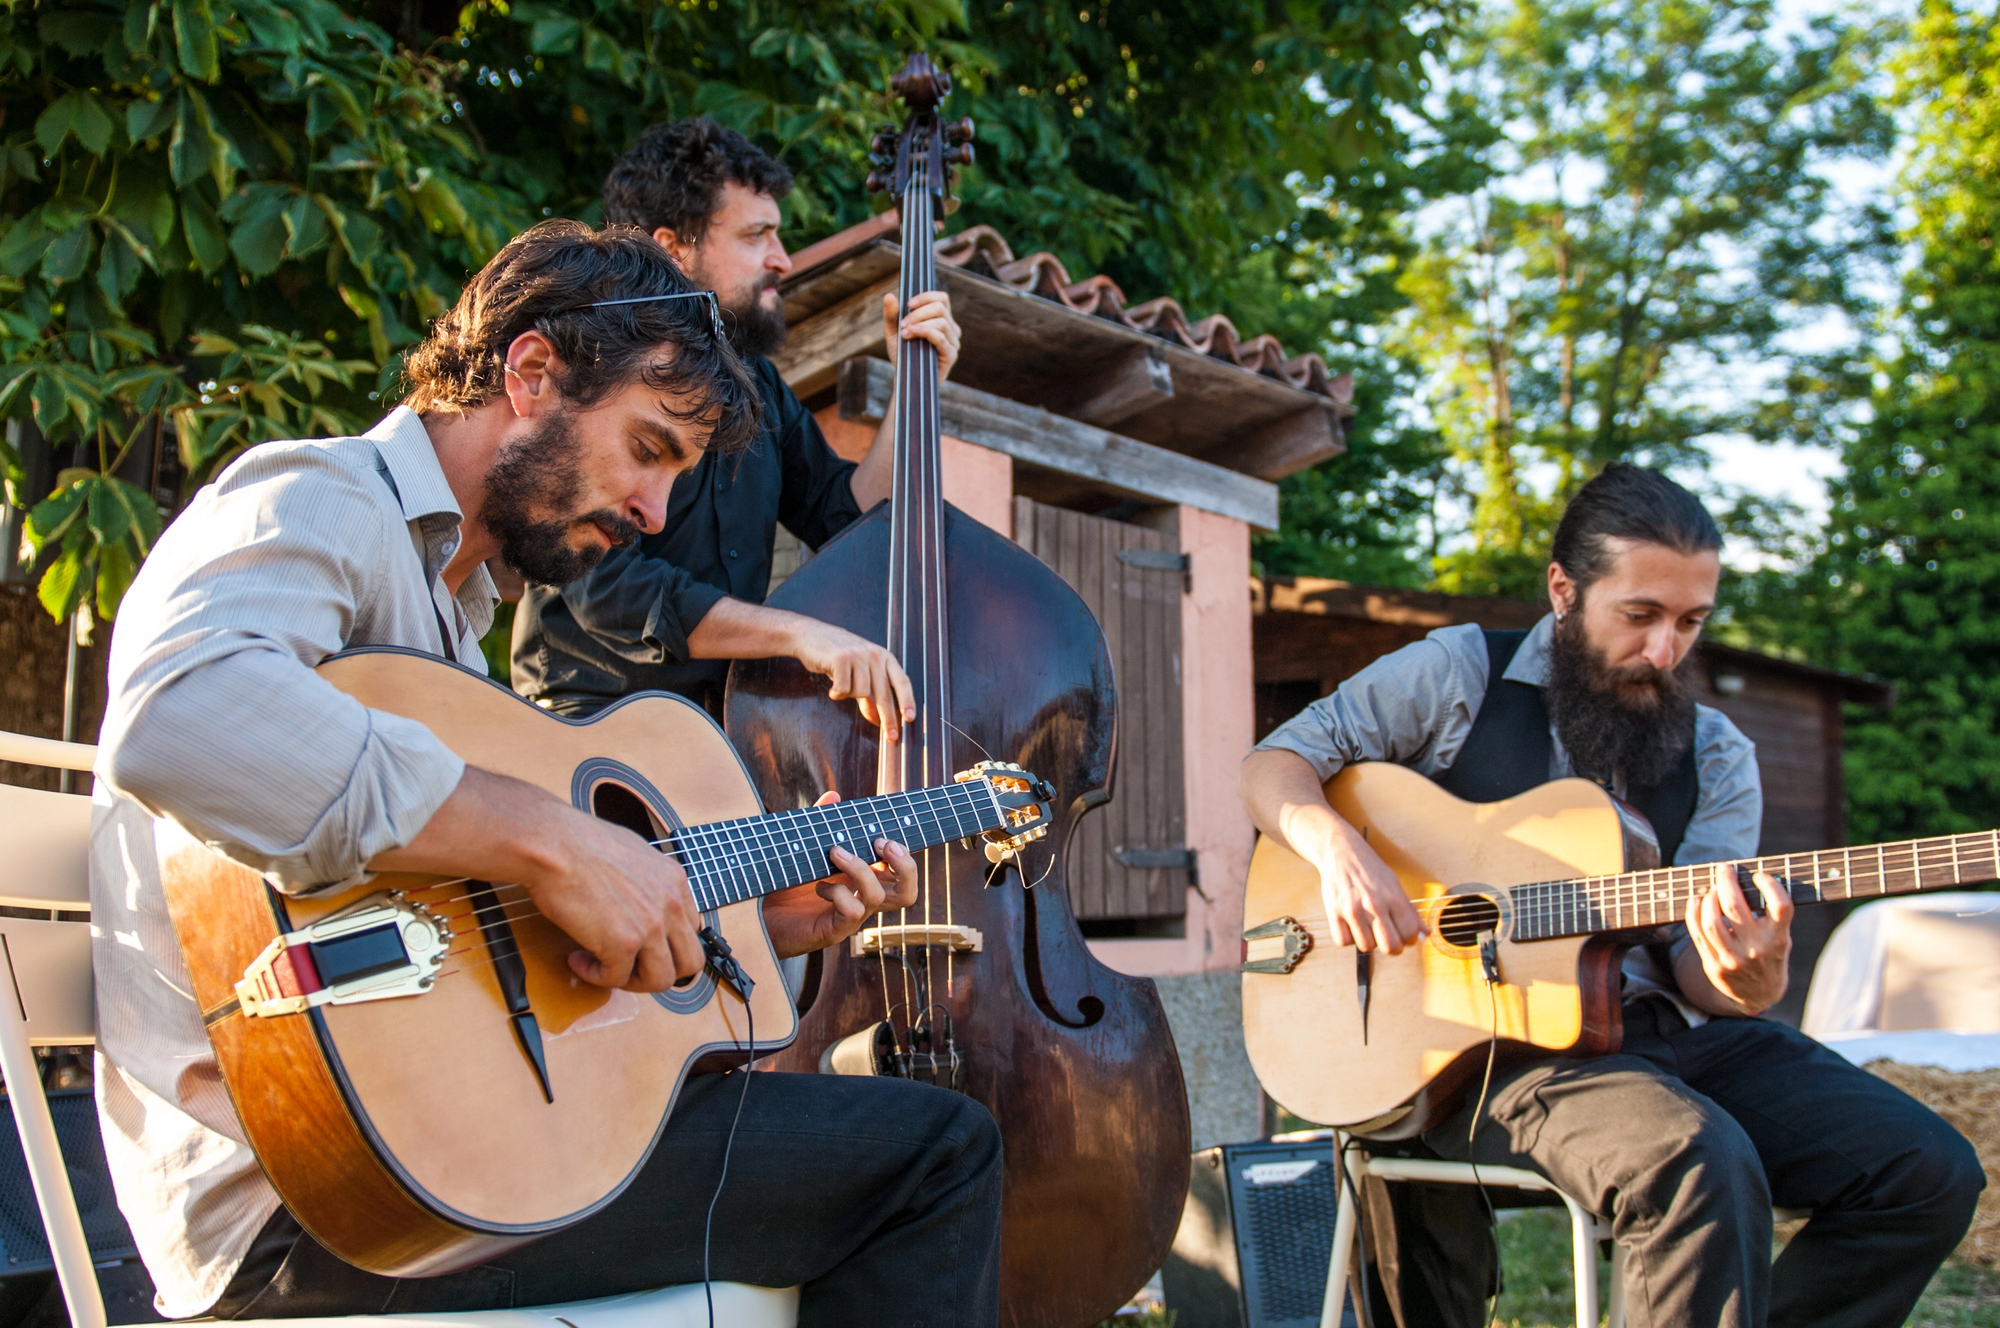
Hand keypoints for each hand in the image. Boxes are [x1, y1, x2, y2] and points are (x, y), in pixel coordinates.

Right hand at [529, 809, 706, 991]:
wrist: (553, 845)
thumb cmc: (579, 843)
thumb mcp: (633, 854)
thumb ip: (648, 881)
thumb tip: (640, 901)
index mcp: (675, 881)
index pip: (692, 931)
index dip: (666, 946)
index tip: (642, 947)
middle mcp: (670, 904)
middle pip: (689, 962)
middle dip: (659, 971)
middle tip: (629, 966)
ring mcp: (651, 926)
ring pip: (661, 980)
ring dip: (630, 980)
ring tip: (603, 966)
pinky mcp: (623, 943)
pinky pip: (616, 978)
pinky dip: (594, 975)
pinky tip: (578, 959)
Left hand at [762, 792, 921, 956]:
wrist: (759, 918)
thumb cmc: (784, 884)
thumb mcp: (805, 849)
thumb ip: (822, 823)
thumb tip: (834, 795)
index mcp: (863, 880)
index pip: (901, 872)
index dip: (903, 854)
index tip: (882, 835)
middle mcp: (862, 899)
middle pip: (907, 892)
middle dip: (904, 865)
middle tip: (881, 844)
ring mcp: (851, 917)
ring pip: (879, 897)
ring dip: (860, 868)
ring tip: (834, 852)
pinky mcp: (834, 930)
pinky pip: (853, 912)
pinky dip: (839, 894)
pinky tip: (818, 886)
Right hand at [788, 617, 915, 741]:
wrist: (809, 635)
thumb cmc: (836, 655)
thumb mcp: (859, 671)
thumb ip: (870, 692)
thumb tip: (877, 718)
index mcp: (884, 656)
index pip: (902, 681)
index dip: (907, 700)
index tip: (910, 718)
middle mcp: (874, 654)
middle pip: (885, 693)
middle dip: (888, 717)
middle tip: (891, 736)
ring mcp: (858, 655)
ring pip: (861, 693)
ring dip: (849, 695)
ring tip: (841, 685)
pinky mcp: (841, 658)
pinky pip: (843, 689)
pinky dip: (837, 693)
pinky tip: (833, 685)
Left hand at [882, 290, 961, 380]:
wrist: (906, 380)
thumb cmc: (903, 355)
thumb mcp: (894, 332)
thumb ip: (891, 315)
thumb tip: (889, 295)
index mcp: (942, 320)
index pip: (942, 298)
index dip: (926, 296)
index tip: (908, 304)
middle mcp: (951, 329)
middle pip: (940, 307)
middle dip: (919, 312)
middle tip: (902, 324)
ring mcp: (953, 342)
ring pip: (941, 321)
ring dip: (920, 323)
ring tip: (904, 332)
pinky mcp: (951, 355)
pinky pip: (941, 337)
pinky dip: (924, 331)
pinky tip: (910, 334)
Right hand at [1313, 822, 1425, 954]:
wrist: (1340, 851)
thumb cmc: (1369, 867)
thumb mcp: (1395, 884)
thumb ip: (1410, 911)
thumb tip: (1425, 933)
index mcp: (1394, 897)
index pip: (1410, 934)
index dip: (1410, 939)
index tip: (1404, 936)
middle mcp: (1375, 904)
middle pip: (1390, 947)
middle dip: (1392, 947)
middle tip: (1387, 938)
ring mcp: (1353, 909)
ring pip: (1367, 947)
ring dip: (1368, 941)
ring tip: (1368, 928)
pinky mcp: (1334, 912)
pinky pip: (1343, 941)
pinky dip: (1348, 938)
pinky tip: (1352, 926)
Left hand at [1685, 863, 1792, 1013]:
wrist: (1759, 995)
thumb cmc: (1770, 955)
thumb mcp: (1780, 937)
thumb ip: (1769, 914)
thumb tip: (1748, 878)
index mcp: (1778, 939)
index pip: (1780, 906)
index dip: (1770, 885)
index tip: (1760, 875)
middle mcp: (1756, 949)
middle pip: (1734, 906)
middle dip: (1726, 881)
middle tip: (1724, 869)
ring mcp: (1733, 959)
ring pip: (1711, 920)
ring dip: (1708, 897)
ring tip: (1713, 889)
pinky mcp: (1714, 966)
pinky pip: (1697, 933)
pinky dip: (1693, 912)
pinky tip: (1697, 901)